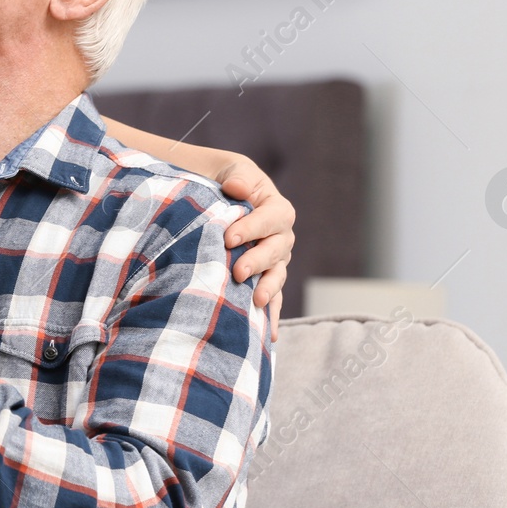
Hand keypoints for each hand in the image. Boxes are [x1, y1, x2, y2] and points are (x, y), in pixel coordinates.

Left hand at [214, 155, 294, 341]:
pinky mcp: (265, 278)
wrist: (225, 195)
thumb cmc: (229, 181)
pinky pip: (273, 297)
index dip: (253, 228)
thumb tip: (236, 187)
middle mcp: (281, 237)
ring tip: (257, 301)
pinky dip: (271, 315)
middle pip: (277, 250)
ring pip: (278, 276)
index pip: (272, 218)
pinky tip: (268, 335)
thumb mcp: (233, 172)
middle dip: (258, 262)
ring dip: (269, 289)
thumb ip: (237, 178)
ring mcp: (276, 261)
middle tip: (237, 272)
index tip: (229, 237)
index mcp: (276, 209)